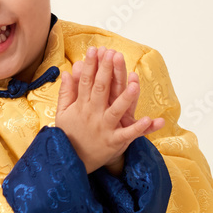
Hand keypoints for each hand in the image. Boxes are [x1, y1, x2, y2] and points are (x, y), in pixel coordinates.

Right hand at [55, 47, 163, 173]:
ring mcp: (104, 128)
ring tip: (134, 84)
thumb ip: (67, 92)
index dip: (91, 65)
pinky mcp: (114, 142)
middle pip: (101, 90)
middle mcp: (93, 115)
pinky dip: (139, 128)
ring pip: (116, 110)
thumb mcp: (63, 113)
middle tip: (112, 54)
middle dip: (107, 71)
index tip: (95, 50)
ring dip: (126, 97)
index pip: (86, 82)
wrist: (72, 162)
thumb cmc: (69, 135)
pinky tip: (150, 119)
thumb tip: (67, 72)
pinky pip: (128, 134)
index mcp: (81, 106)